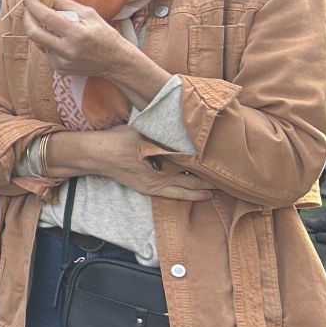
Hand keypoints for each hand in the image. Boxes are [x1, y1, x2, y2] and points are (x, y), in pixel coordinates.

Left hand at [20, 0, 143, 79]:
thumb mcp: (90, 14)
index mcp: (76, 34)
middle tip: (27, 9)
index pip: (47, 18)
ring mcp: (61, 62)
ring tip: (58, 29)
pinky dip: (50, 43)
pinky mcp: (59, 69)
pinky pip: (47, 52)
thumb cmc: (105, 35)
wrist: (115, 62)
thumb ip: (66, 5)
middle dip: (27, 18)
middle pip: (33, 33)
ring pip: (40, 42)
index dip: (34, 6)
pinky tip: (64, 42)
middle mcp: (66, 50)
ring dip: (43, 31)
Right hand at [57, 126, 211, 200]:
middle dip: (209, 182)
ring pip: (184, 191)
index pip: (192, 165)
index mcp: (162, 162)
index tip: (223, 163)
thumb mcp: (143, 131)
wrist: (97, 155)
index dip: (208, 165)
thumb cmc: (118, 140)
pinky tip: (194, 193)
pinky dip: (186, 194)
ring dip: (200, 191)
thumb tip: (184, 132)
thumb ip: (164, 134)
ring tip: (215, 192)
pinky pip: (172, 194)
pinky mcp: (148, 189)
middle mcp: (161, 177)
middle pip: (192, 181)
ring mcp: (154, 185)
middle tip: (228, 182)